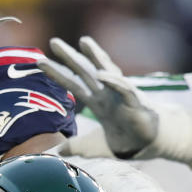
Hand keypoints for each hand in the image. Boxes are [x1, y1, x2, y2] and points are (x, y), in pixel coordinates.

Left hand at [39, 37, 158, 157]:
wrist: (152, 144)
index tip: (40, 62)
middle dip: (70, 56)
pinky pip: (124, 88)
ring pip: (106, 70)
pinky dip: (114, 80)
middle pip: (85, 71)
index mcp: (97, 101)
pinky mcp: (134, 101)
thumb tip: (59, 151)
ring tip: (84, 41)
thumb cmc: (128, 139)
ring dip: (95, 56)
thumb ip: (78, 147)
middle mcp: (106, 93)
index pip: (73, 84)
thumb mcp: (95, 146)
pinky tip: (103, 74)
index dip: (57, 73)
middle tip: (54, 41)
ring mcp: (120, 94)